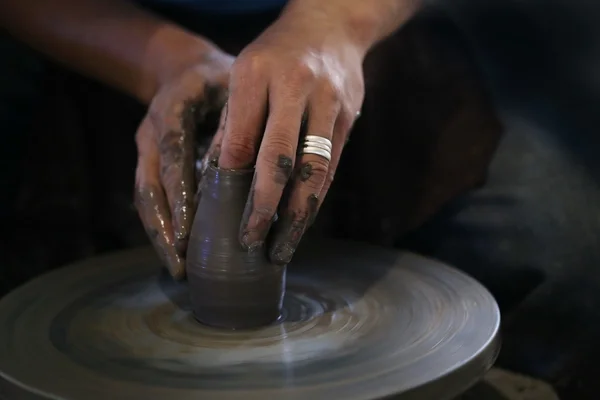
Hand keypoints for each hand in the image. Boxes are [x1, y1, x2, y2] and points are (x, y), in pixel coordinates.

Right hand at [134, 46, 233, 278]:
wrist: (184, 70)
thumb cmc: (219, 80)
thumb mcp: (232, 89)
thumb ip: (240, 123)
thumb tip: (264, 171)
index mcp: (172, 109)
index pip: (174, 154)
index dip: (179, 193)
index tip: (189, 229)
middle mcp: (151, 132)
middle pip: (150, 186)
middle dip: (165, 228)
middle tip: (181, 263)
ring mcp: (145, 149)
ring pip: (145, 198)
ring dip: (159, 235)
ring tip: (178, 268)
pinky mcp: (148, 163)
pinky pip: (148, 199)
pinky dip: (162, 226)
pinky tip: (177, 251)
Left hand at [214, 6, 365, 264]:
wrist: (330, 25)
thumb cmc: (276, 54)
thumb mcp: (244, 73)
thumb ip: (233, 121)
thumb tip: (216, 176)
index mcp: (257, 73)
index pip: (241, 135)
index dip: (230, 178)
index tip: (221, 214)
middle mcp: (295, 87)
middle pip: (279, 157)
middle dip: (264, 205)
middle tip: (250, 240)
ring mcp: (327, 103)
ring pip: (312, 170)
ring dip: (296, 214)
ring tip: (280, 247)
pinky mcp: (349, 118)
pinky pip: (331, 167)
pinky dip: (315, 199)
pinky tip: (301, 221)